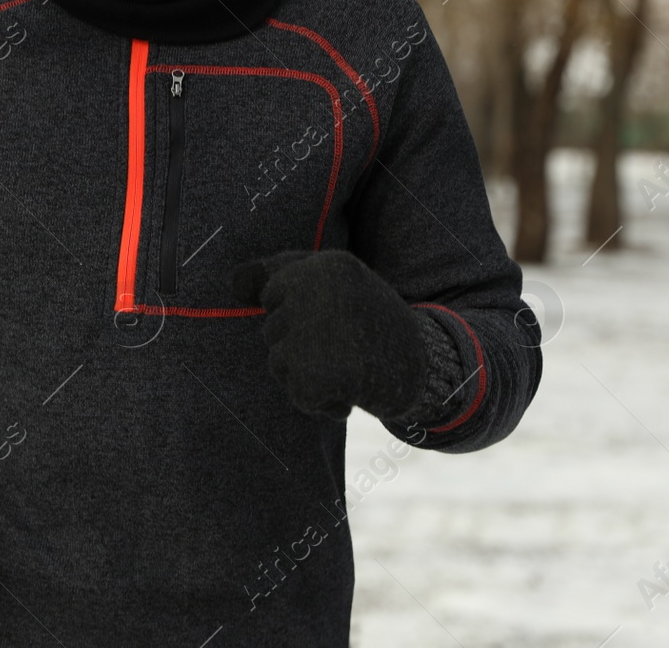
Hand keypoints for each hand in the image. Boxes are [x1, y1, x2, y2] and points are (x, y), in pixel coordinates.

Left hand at [231, 250, 426, 420]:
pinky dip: (322, 403)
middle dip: (300, 347)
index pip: (269, 292)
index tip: (337, 317)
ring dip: (310, 375)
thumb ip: (283, 276)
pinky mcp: (320, 374)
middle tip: (349, 345)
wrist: (435, 369)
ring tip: (352, 365)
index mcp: (325, 264)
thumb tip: (233, 283)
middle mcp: (319, 290)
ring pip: (279, 364)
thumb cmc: (377, 327)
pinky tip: (355, 390)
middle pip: (271, 330)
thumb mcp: (338, 287)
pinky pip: (298, 396)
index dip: (298, 314)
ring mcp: (318, 332)